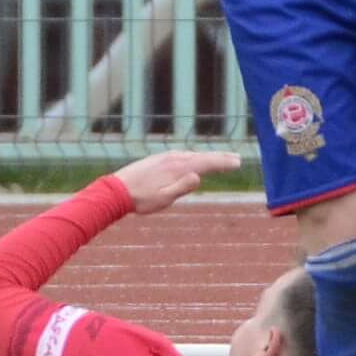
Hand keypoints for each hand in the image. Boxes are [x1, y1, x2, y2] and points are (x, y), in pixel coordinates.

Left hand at [109, 147, 240, 214]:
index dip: (223, 163)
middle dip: (220, 157)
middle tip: (237, 158)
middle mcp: (173, 159)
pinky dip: (194, 156)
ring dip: (207, 156)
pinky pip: (182, 155)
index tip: (238, 163)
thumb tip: (199, 176)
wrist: (116, 190)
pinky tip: (193, 159)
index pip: (206, 163)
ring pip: (192, 155)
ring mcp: (165, 157)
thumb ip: (182, 188)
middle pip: (202, 156)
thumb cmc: (141, 200)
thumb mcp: (163, 199)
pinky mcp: (157, 159)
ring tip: (219, 158)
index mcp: (178, 169)